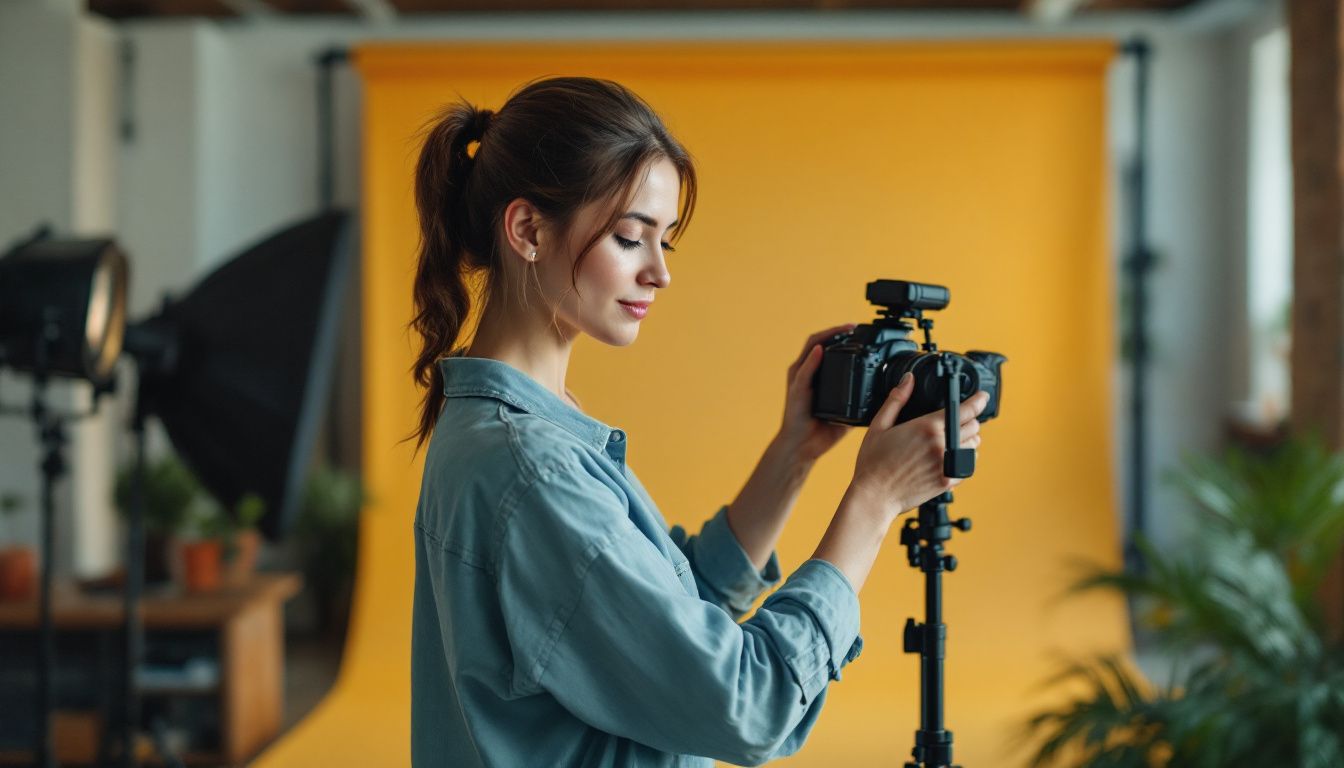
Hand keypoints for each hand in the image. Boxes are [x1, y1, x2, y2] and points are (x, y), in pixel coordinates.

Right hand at [777, 323, 856, 464]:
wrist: (802, 449)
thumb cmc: (820, 431)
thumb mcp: (847, 411)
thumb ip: (860, 400)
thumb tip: (885, 396)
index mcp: (816, 375)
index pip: (827, 347)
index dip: (841, 336)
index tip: (859, 330)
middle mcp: (805, 372)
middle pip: (819, 341)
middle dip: (836, 331)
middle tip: (854, 325)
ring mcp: (799, 380)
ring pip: (811, 349)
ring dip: (827, 336)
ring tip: (843, 329)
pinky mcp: (796, 391)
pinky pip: (804, 371)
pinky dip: (813, 359)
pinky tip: (822, 350)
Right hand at [850, 373, 988, 516]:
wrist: (874, 496)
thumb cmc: (873, 463)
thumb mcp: (879, 425)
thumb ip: (896, 400)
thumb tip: (908, 379)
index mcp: (927, 427)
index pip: (965, 409)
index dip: (978, 401)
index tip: (981, 397)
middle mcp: (942, 445)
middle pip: (974, 427)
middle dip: (968, 421)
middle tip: (956, 421)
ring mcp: (947, 465)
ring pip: (973, 447)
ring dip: (968, 440)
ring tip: (952, 441)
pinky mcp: (948, 481)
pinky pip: (967, 467)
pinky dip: (963, 461)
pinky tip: (948, 459)